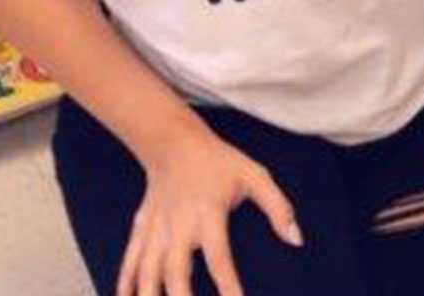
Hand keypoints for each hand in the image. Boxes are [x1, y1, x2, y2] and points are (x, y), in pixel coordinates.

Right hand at [118, 126, 301, 295]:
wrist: (174, 143)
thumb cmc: (220, 163)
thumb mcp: (255, 175)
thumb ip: (278, 207)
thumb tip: (297, 240)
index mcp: (208, 213)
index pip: (219, 258)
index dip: (228, 286)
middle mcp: (179, 225)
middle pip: (175, 273)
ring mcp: (156, 230)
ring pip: (147, 273)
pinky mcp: (141, 231)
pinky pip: (130, 264)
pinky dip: (126, 286)